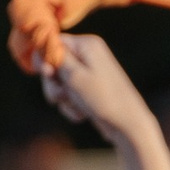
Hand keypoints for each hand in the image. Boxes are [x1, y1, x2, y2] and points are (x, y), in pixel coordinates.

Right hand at [40, 35, 156, 147]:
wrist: (128, 126)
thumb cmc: (103, 99)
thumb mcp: (74, 75)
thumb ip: (55, 58)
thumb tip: (41, 43)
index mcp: (87, 44)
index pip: (52, 43)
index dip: (44, 59)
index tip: (47, 74)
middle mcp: (89, 55)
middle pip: (54, 64)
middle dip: (54, 83)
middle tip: (61, 96)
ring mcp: (91, 73)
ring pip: (60, 82)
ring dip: (63, 98)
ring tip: (77, 107)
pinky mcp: (90, 90)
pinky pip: (70, 95)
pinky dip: (73, 106)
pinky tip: (83, 115)